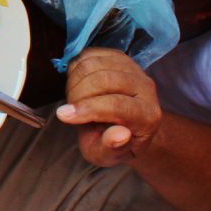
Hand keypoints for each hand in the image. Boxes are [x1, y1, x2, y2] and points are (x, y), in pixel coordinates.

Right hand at [56, 48, 160, 166]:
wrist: (123, 126)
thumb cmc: (112, 144)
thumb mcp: (108, 157)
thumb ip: (112, 149)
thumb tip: (119, 134)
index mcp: (148, 116)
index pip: (117, 105)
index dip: (87, 109)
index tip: (62, 116)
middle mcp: (147, 88)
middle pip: (105, 80)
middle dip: (77, 93)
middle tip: (69, 109)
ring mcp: (134, 69)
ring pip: (96, 64)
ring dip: (75, 80)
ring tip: (73, 97)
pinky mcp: (120, 57)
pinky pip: (92, 53)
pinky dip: (76, 67)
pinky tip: (76, 83)